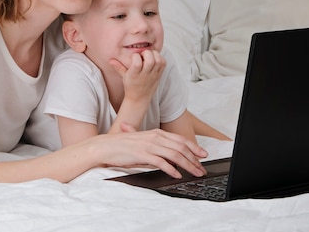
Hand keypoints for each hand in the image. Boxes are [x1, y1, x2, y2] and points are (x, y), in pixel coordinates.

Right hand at [91, 122, 208, 178]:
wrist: (106, 146)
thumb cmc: (123, 145)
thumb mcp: (142, 141)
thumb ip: (156, 146)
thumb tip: (169, 155)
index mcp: (156, 133)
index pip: (180, 140)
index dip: (194, 148)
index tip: (203, 156)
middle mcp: (155, 137)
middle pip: (181, 148)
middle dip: (194, 159)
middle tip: (201, 169)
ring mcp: (149, 145)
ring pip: (175, 155)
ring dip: (187, 165)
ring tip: (194, 173)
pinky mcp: (143, 154)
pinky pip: (161, 162)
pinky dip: (171, 169)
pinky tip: (176, 175)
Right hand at [109, 50, 165, 103]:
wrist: (139, 99)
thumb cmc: (131, 87)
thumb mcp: (124, 77)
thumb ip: (118, 67)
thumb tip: (111, 60)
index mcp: (135, 74)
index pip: (137, 62)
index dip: (136, 56)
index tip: (134, 57)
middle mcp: (145, 75)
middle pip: (150, 60)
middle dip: (146, 53)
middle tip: (143, 55)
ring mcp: (153, 75)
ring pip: (158, 61)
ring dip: (154, 54)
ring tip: (149, 56)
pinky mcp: (159, 75)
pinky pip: (163, 63)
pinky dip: (160, 58)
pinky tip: (154, 59)